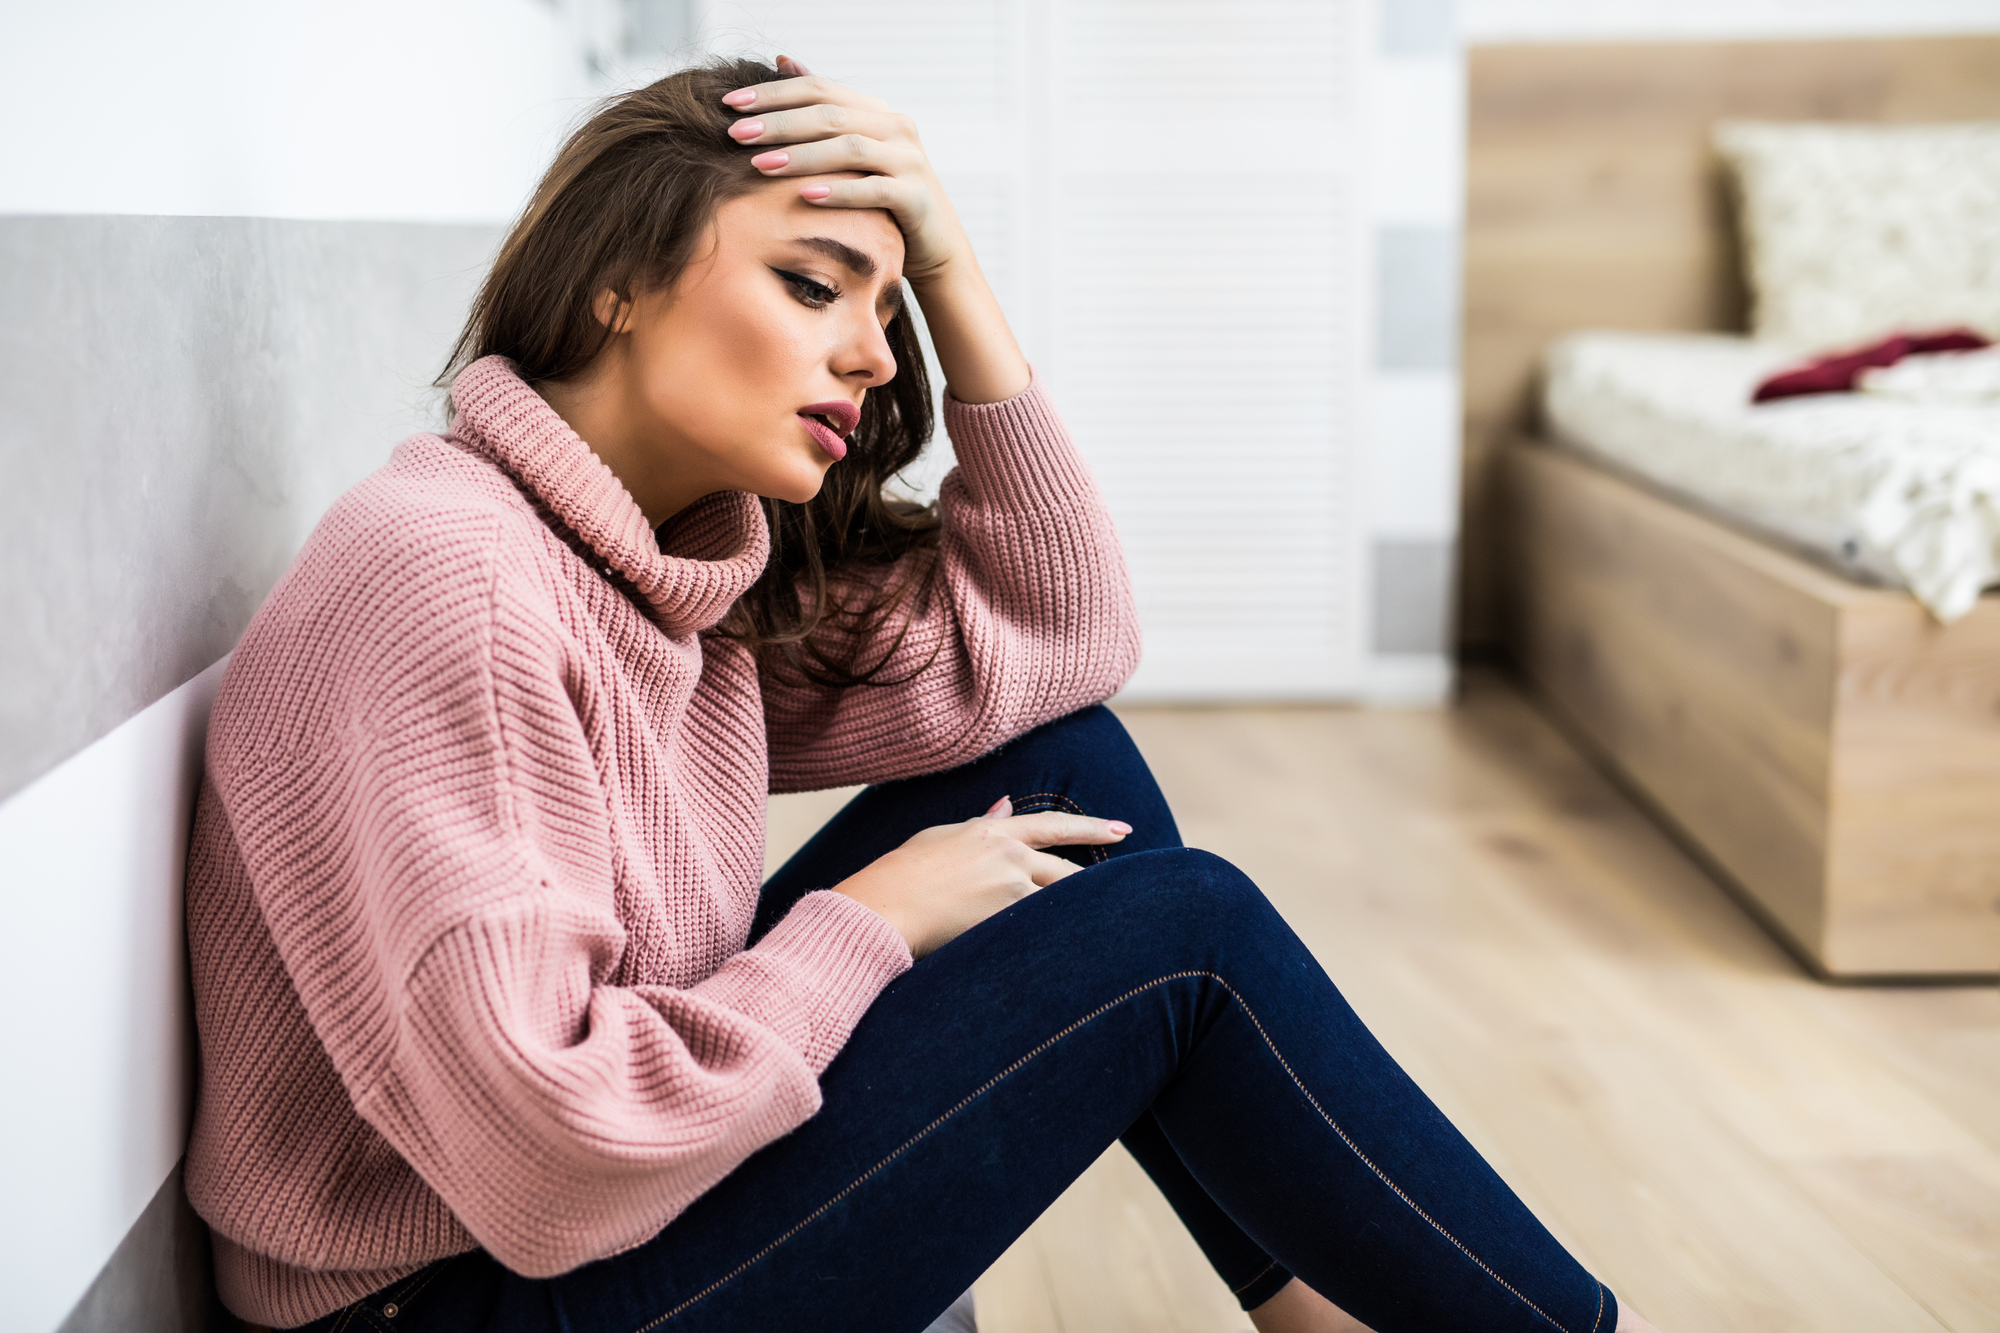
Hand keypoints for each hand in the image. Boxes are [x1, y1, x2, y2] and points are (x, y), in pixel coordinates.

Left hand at [721, 55, 970, 287]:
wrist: (934, 246)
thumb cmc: (883, 199)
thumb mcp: (854, 150)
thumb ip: (824, 109)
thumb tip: (782, 60)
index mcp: (876, 111)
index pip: (819, 89)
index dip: (773, 93)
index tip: (730, 103)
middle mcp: (896, 127)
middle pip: (830, 114)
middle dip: (778, 122)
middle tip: (735, 133)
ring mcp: (909, 160)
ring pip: (850, 148)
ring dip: (801, 155)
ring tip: (759, 164)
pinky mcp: (916, 197)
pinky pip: (874, 190)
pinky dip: (840, 192)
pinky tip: (806, 196)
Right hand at [834, 795, 1131, 957]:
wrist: (886, 903)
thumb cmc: (904, 870)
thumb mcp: (944, 836)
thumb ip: (982, 822)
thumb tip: (1005, 804)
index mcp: (995, 832)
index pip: (1055, 826)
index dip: (1091, 827)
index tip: (1123, 829)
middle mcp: (1010, 857)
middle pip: (1067, 870)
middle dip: (1097, 881)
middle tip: (1133, 889)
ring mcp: (1010, 891)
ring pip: (1058, 902)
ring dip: (1077, 914)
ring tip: (1106, 927)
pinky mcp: (1005, 922)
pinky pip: (1041, 930)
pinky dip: (1055, 938)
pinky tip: (1073, 951)